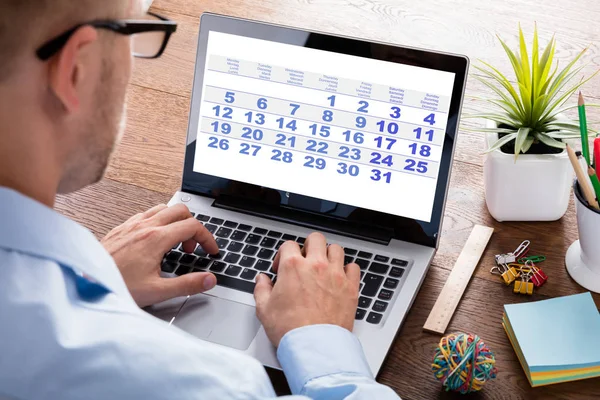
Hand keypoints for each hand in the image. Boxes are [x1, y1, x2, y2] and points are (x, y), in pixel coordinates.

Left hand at [101, 204, 218, 307]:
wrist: (85, 283)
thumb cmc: (116, 286)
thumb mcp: (157, 291)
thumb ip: (187, 285)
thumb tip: (208, 280)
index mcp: (156, 239)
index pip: (193, 226)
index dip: (208, 238)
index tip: (210, 250)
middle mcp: (145, 226)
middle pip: (181, 210)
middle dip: (193, 227)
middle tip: (191, 248)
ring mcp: (132, 225)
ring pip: (163, 209)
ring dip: (175, 222)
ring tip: (174, 243)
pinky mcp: (121, 228)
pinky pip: (146, 214)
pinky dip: (158, 222)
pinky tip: (154, 240)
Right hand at [253, 232, 359, 346]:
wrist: (314, 346)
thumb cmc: (290, 330)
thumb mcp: (264, 309)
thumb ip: (261, 289)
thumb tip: (261, 280)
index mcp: (293, 267)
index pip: (289, 245)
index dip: (283, 254)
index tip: (282, 267)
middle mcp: (316, 266)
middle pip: (316, 238)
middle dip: (308, 245)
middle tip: (305, 259)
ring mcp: (335, 275)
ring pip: (336, 249)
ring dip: (329, 254)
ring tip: (323, 266)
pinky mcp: (350, 288)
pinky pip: (354, 268)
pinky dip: (347, 270)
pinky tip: (340, 278)